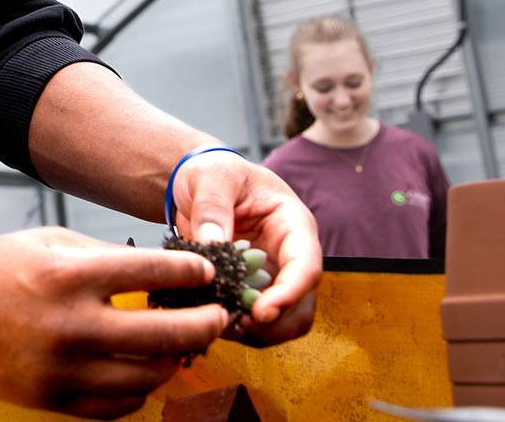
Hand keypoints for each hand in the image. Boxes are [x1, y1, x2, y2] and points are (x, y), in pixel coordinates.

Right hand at [0, 227, 228, 418]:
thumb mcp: (49, 241)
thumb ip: (105, 259)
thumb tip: (163, 275)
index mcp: (69, 275)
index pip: (153, 272)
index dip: (191, 272)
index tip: (208, 273)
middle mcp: (69, 325)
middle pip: (164, 334)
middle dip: (204, 325)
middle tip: (218, 317)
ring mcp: (60, 368)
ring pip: (147, 377)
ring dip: (174, 362)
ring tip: (182, 347)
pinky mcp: (50, 399)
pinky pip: (116, 406)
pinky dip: (139, 390)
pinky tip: (143, 371)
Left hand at [172, 152, 320, 343]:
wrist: (198, 185)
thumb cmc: (214, 173)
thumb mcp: (211, 177)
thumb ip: (212, 206)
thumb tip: (212, 244)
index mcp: (293, 224)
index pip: (306, 266)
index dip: (289, 294)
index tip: (261, 312)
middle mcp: (290, 256)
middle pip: (301, 305)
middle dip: (271, 323)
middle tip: (231, 324)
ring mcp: (273, 277)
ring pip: (282, 321)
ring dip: (254, 331)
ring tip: (216, 321)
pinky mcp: (252, 291)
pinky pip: (254, 321)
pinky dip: (236, 326)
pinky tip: (208, 316)